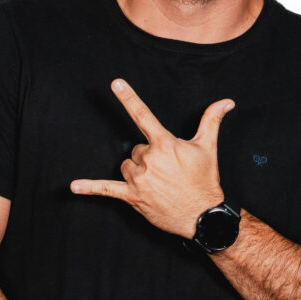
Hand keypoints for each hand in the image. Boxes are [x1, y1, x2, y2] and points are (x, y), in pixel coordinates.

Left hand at [71, 79, 234, 237]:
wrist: (203, 216)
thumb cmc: (204, 180)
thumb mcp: (208, 147)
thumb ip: (212, 120)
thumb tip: (227, 101)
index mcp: (165, 144)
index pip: (144, 115)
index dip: (129, 98)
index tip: (116, 83)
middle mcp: (150, 160)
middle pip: (136, 148)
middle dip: (149, 156)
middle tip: (167, 170)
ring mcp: (139, 179)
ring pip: (127, 165)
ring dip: (137, 171)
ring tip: (158, 182)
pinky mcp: (133, 197)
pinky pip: (107, 189)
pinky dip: (89, 188)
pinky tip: (73, 187)